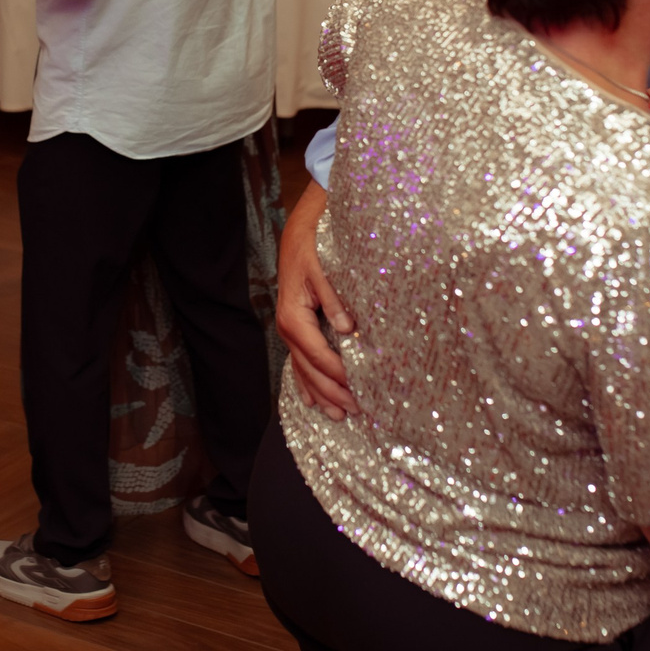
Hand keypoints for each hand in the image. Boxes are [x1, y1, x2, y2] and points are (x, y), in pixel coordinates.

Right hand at [276, 185, 361, 418]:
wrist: (297, 234)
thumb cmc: (311, 250)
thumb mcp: (322, 271)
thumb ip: (334, 300)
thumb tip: (348, 330)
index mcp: (294, 318)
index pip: (320, 356)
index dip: (340, 376)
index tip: (361, 391)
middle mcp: (288, 329)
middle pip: (310, 371)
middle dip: (333, 393)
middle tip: (356, 411)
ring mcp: (289, 331)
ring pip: (303, 371)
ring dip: (321, 394)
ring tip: (338, 416)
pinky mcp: (294, 328)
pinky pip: (298, 362)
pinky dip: (305, 383)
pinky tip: (311, 399)